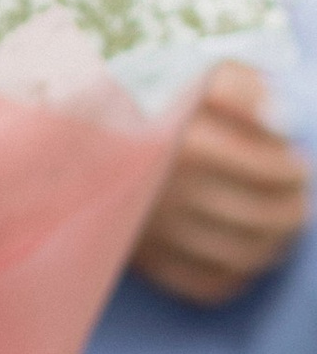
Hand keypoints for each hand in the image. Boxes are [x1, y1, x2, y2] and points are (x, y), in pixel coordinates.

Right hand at [133, 65, 309, 301]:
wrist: (60, 135)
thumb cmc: (134, 95)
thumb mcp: (184, 69)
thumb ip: (241, 85)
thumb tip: (285, 122)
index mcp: (189, 141)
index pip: (273, 171)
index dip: (295, 170)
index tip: (297, 163)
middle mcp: (175, 192)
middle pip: (265, 218)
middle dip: (293, 209)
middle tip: (296, 198)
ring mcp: (158, 230)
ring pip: (243, 255)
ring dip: (274, 244)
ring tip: (278, 226)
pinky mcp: (142, 257)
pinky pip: (208, 284)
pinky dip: (237, 275)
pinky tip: (242, 253)